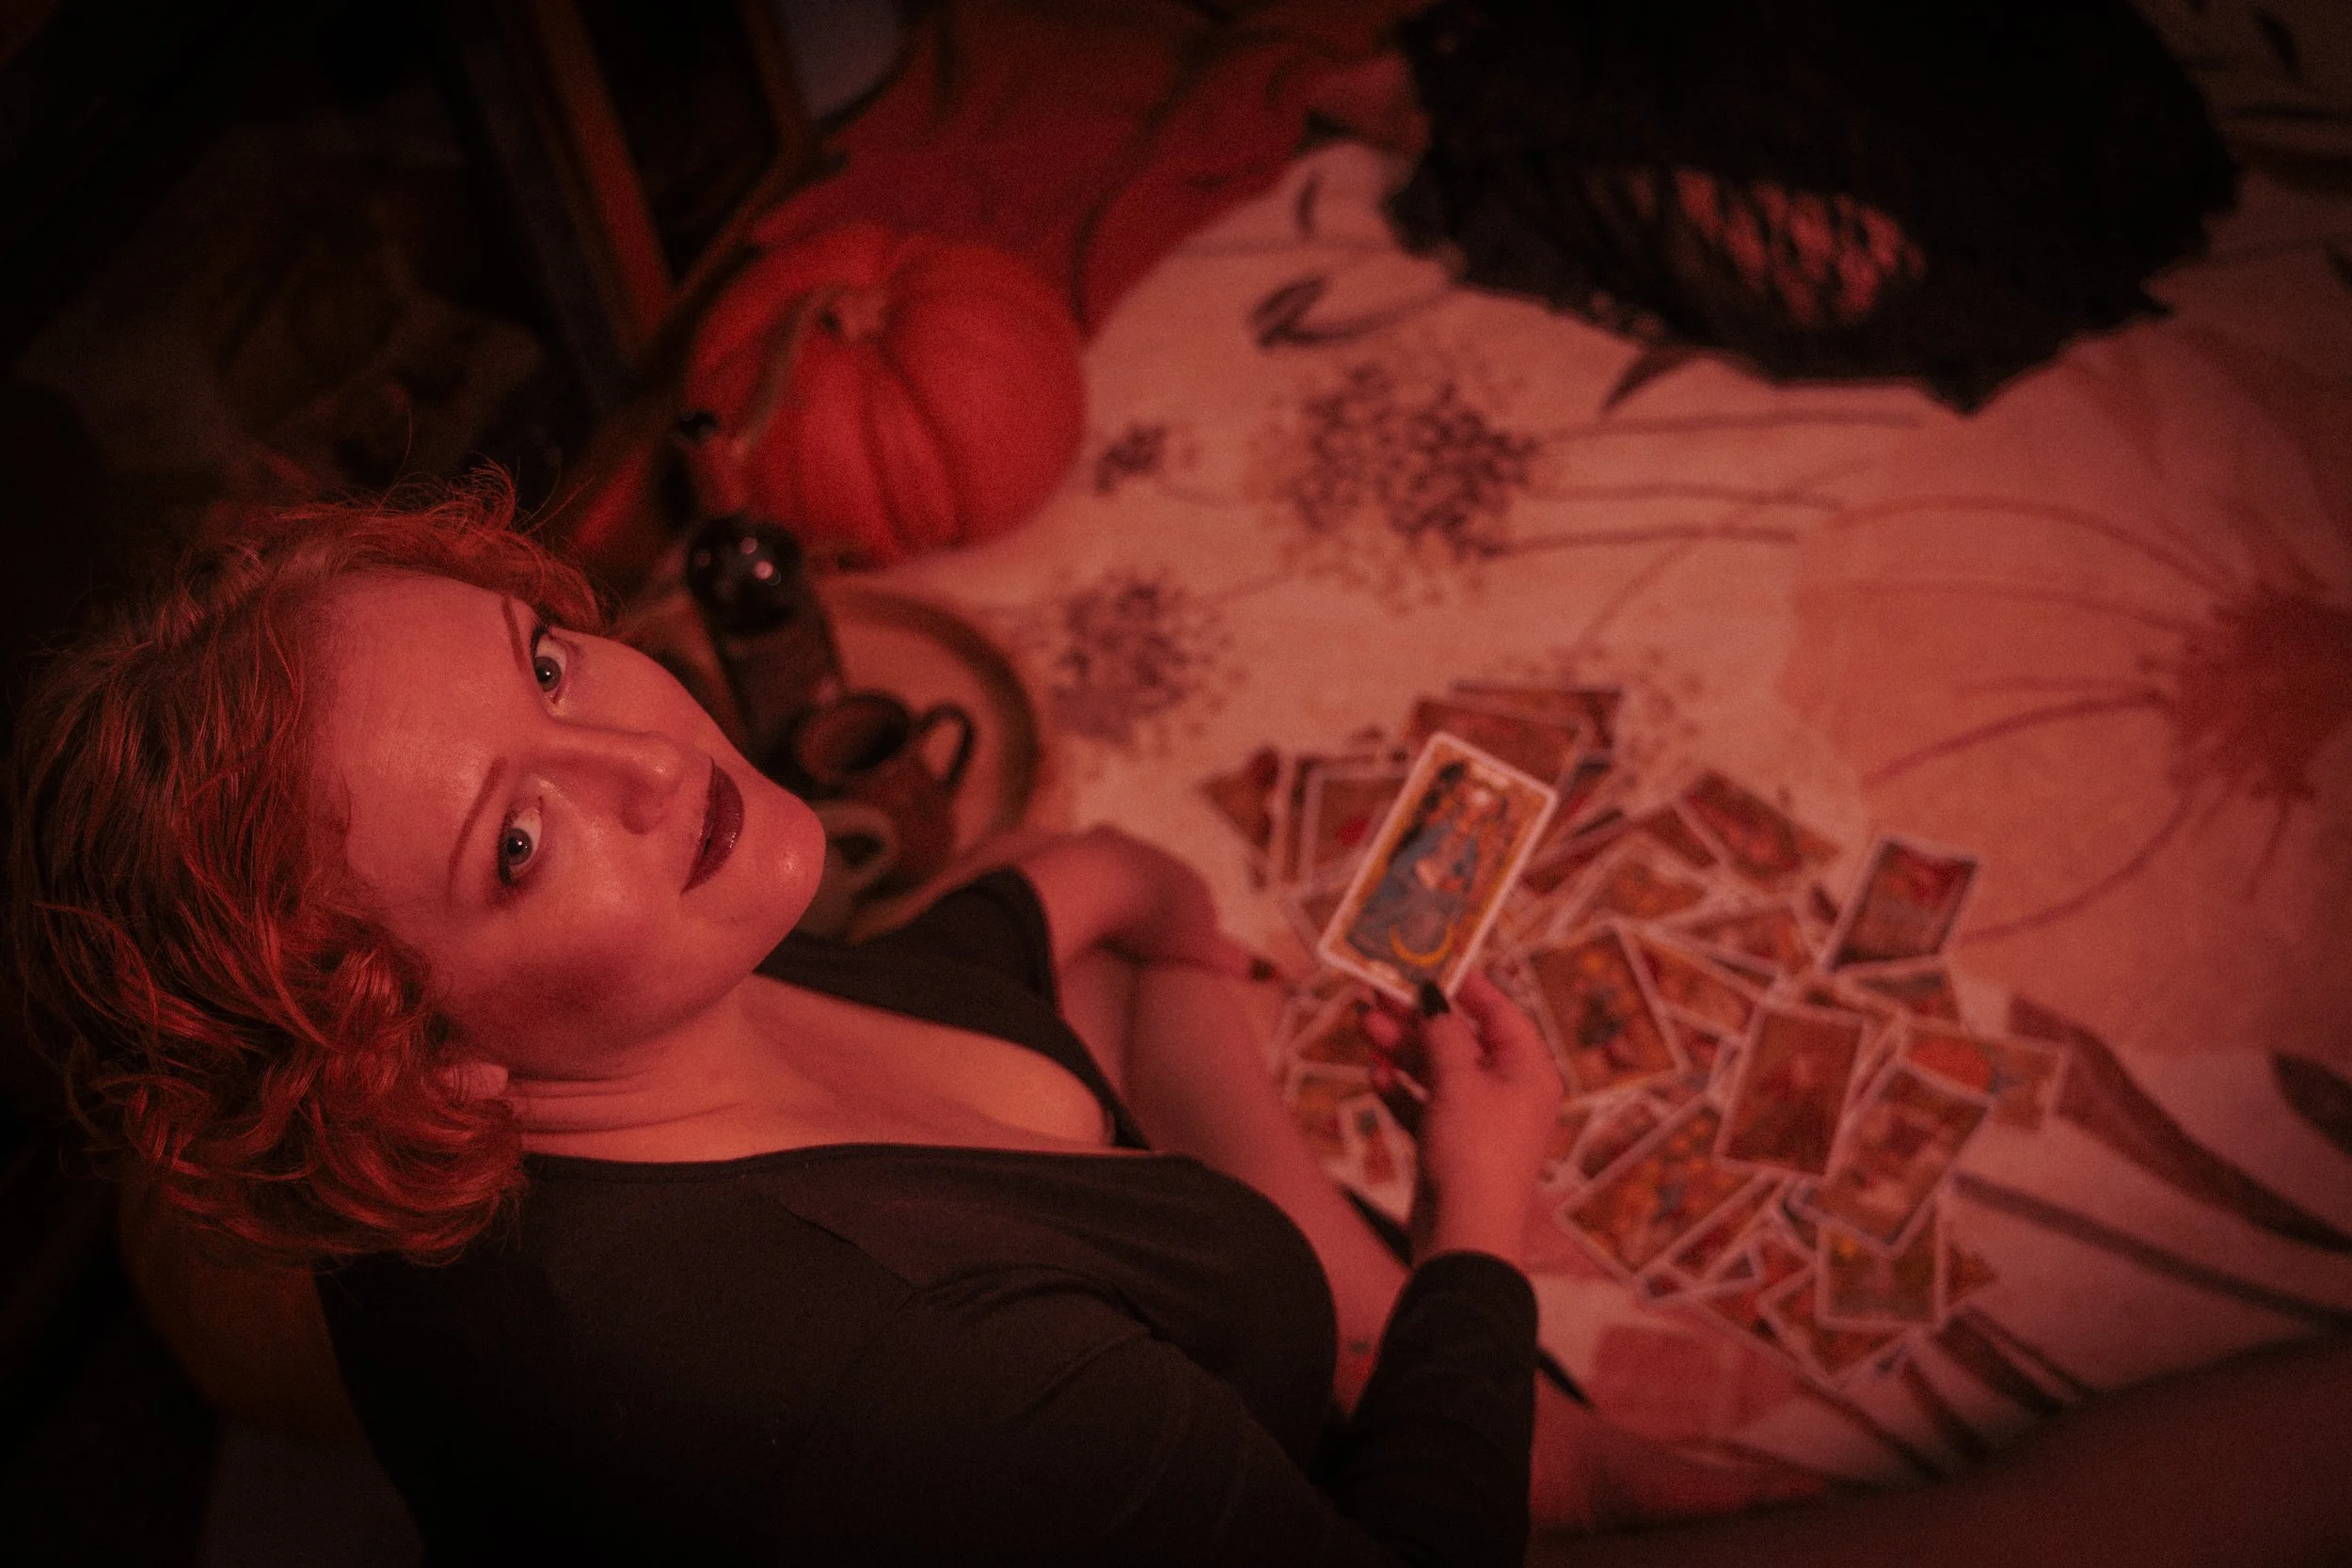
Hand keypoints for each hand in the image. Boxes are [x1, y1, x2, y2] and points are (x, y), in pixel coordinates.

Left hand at [1020, 826, 1261, 978]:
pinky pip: (1091, 867)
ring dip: (1121, 895)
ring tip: (1105, 928)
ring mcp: (1126, 847)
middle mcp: (1162, 858)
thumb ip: (1236, 962)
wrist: (1100, 880)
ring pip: (1128, 874)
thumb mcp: (1200, 949)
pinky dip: (1088, 885)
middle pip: (1165, 887)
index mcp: (1191, 883)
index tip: (1173, 956)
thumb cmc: (1151, 921)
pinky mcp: (1088, 845)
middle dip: (1155, 909)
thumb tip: (1281, 976)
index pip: (1200, 906)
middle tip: (1139, 943)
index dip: (1188, 932)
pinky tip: (1076, 906)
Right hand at [1364, 971, 1561, 1267]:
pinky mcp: (1452, 1146)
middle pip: (1460, 1041)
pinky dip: (1402, 1092)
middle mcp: (1509, 1092)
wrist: (1464, 1234)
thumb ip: (1442, 1032)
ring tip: (1364, 1026)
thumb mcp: (1458, 1079)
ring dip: (1402, 1051)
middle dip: (1417, 1018)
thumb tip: (1434, 994)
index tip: (1428, 962)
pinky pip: (1426, 1107)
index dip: (1464, 985)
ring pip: (1438, 1072)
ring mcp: (1480, 1121)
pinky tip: (1375, 1077)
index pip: (1499, 1012)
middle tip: (1377, 993)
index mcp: (1528, 1070)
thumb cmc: (1474, 1150)